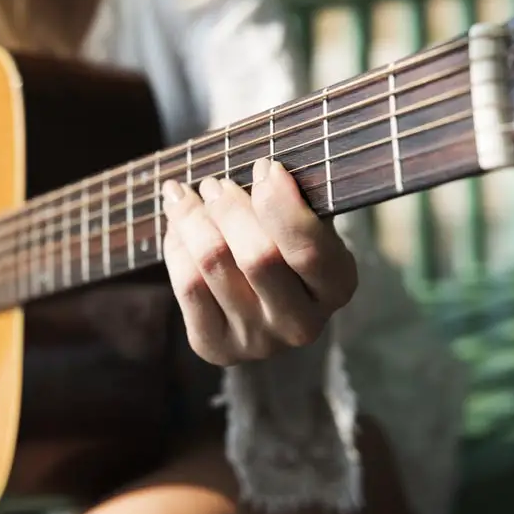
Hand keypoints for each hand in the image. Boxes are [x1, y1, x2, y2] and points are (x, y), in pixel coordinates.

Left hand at [161, 157, 356, 366]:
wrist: (258, 296)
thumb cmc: (283, 238)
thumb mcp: (304, 218)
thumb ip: (292, 200)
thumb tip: (263, 172)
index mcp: (336, 287)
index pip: (309, 250)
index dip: (280, 204)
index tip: (263, 167)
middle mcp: (302, 324)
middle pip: (257, 258)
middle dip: (230, 209)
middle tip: (215, 183)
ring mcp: (258, 342)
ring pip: (214, 266)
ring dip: (194, 219)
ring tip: (186, 195)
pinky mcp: (216, 346)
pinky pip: (188, 285)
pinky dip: (178, 245)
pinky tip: (177, 224)